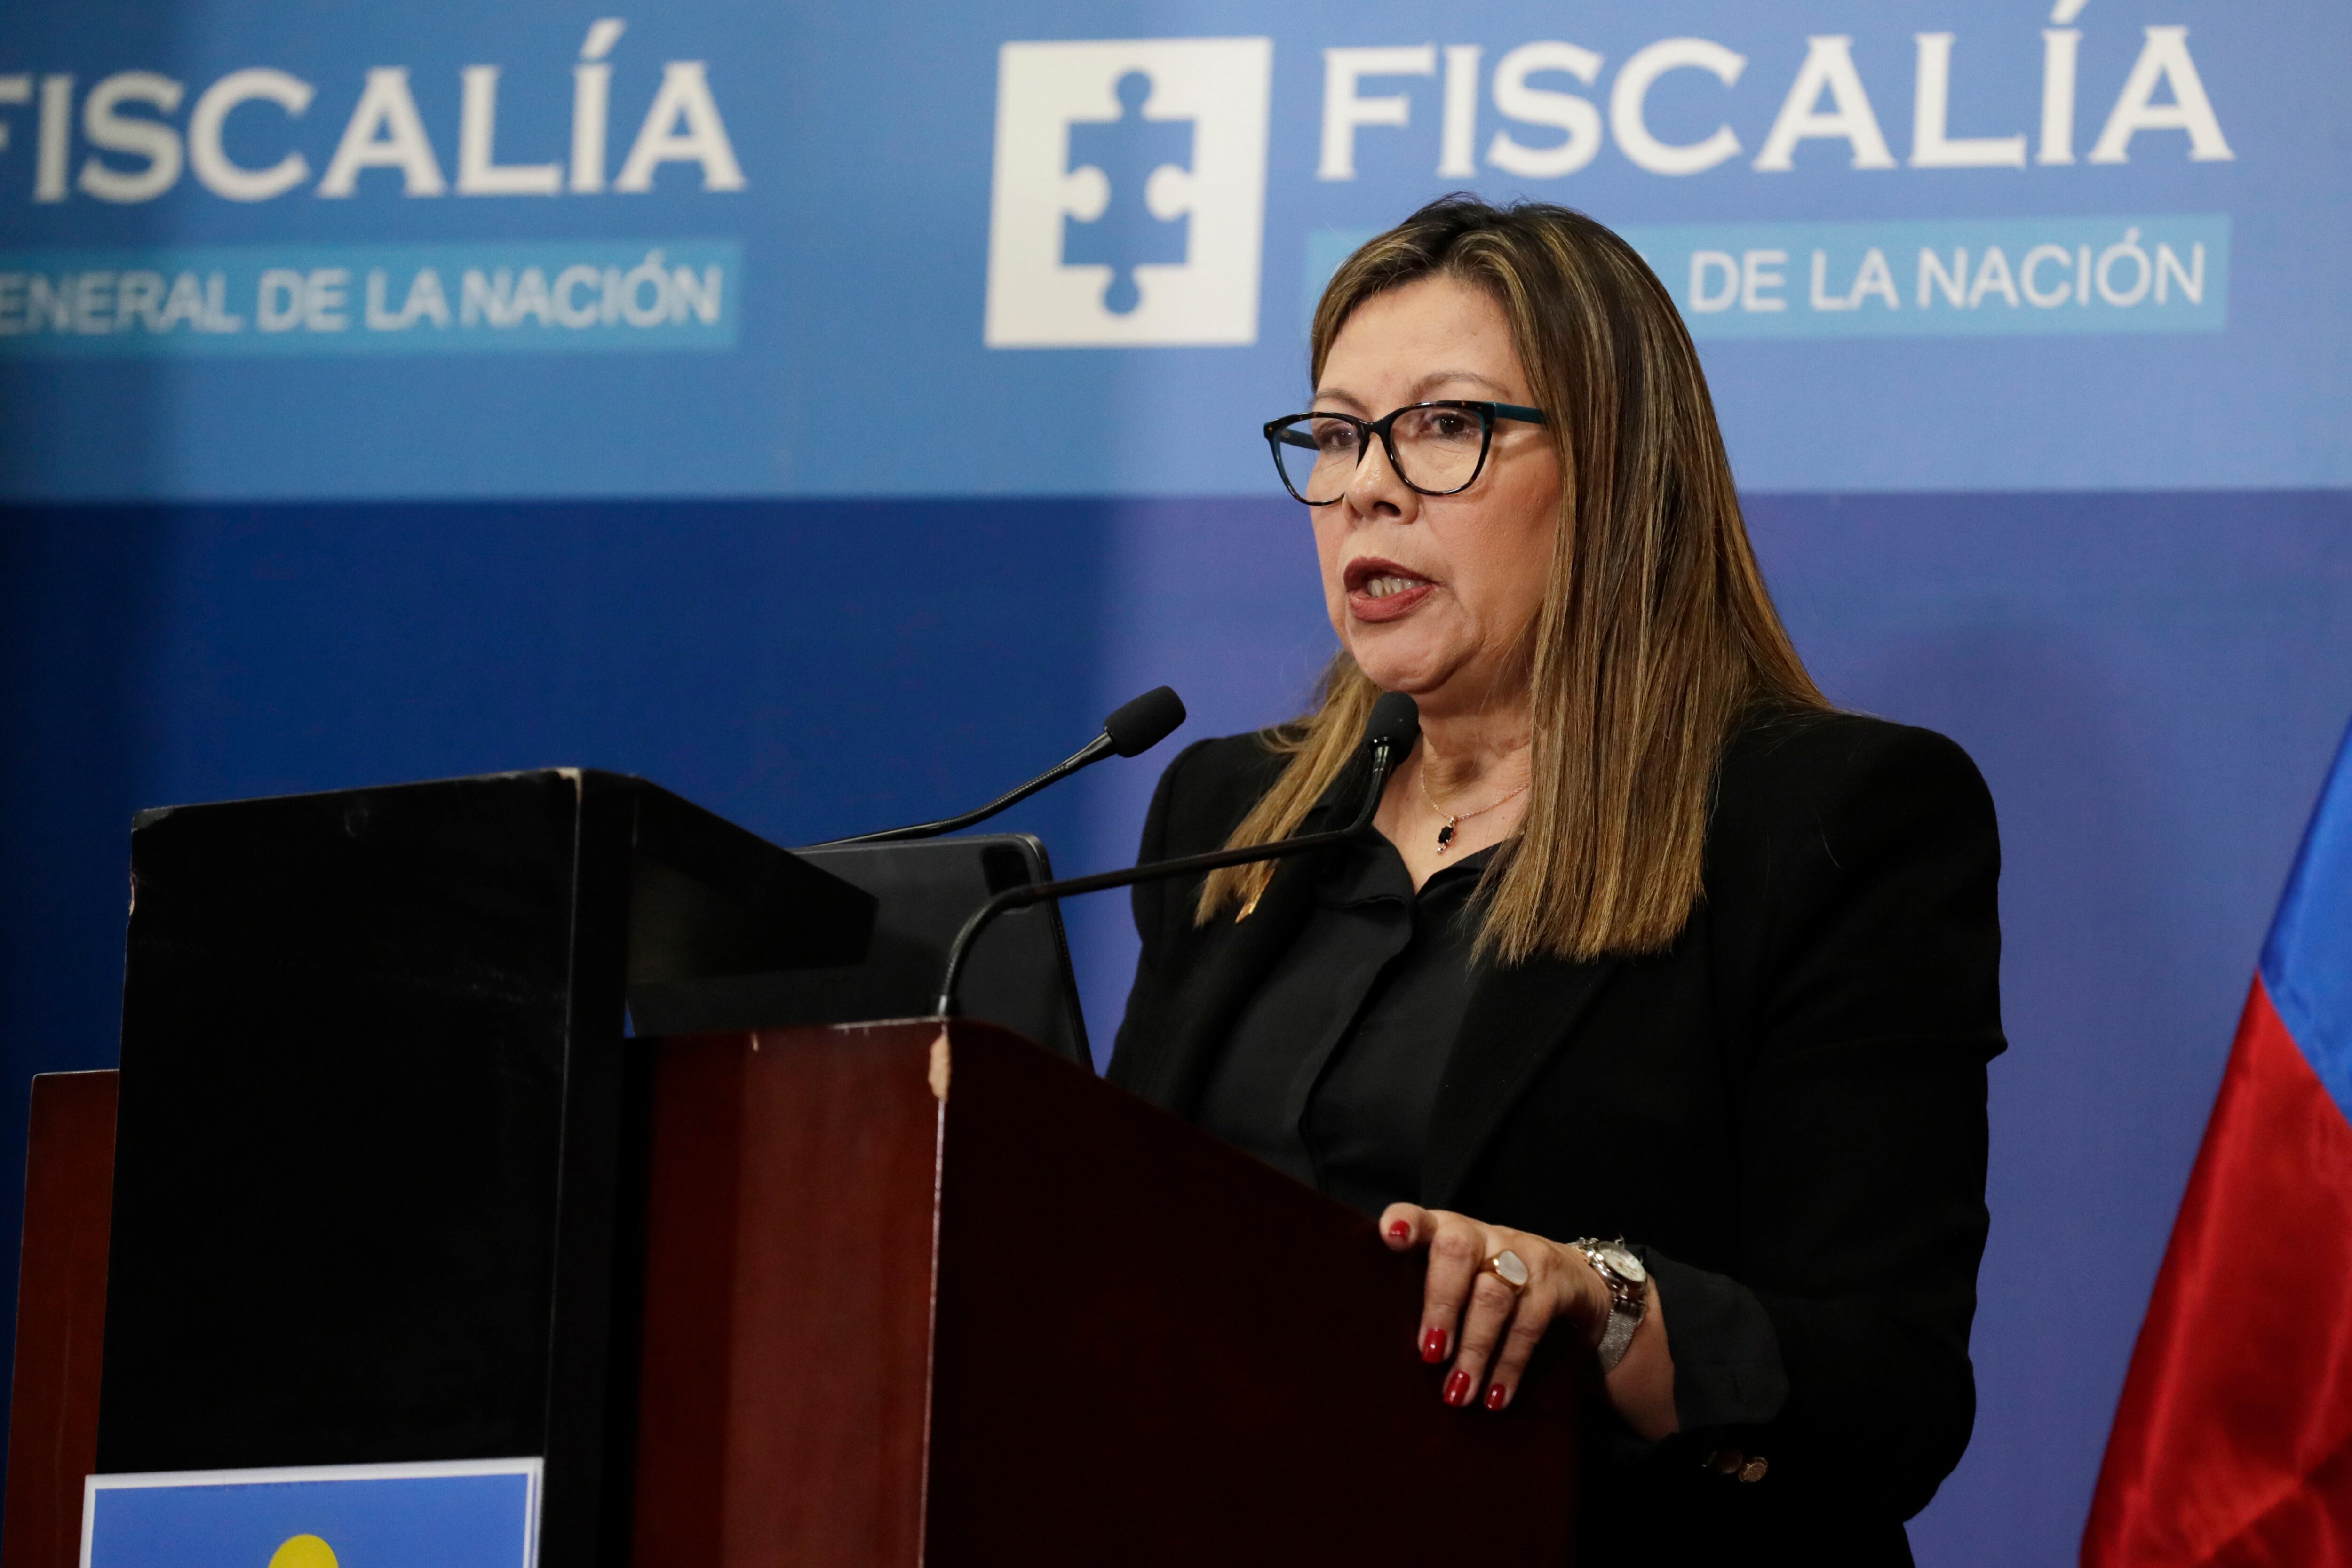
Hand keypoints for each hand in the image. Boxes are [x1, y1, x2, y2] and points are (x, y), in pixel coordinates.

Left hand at [1378, 1204, 1608, 1411]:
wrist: (1574, 1279)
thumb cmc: (1490, 1283)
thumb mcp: (1459, 1278)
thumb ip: (1426, 1296)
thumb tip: (1385, 1357)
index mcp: (1448, 1231)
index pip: (1422, 1220)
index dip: (1406, 1222)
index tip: (1392, 1236)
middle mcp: (1483, 1236)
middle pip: (1457, 1251)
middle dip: (1441, 1304)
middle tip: (1430, 1355)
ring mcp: (1522, 1256)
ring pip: (1493, 1296)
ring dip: (1474, 1349)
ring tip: (1457, 1393)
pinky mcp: (1553, 1284)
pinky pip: (1528, 1325)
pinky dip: (1509, 1365)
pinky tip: (1495, 1397)